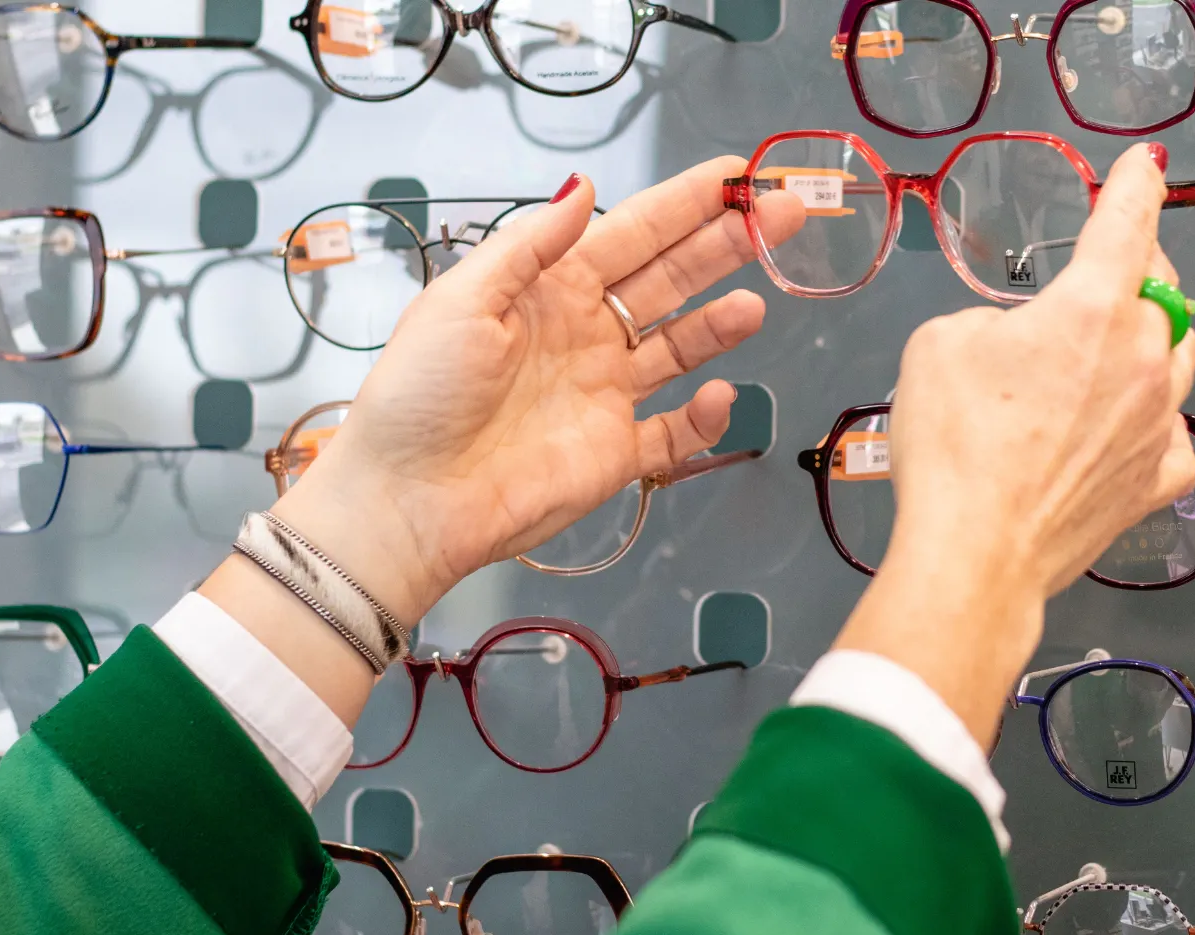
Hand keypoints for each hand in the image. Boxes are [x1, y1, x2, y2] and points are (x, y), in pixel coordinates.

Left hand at [271, 159, 804, 624]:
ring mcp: (605, 394)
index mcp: (549, 290)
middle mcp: (586, 334)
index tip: (739, 174)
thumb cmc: (420, 394)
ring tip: (756, 303)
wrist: (408, 499)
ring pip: (682, 347)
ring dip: (721, 324)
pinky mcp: (615, 453)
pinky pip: (674, 432)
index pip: (633, 234)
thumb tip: (585, 186)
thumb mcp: (463, 299)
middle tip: (786, 215)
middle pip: (672, 280)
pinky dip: (704, 417)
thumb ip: (530, 244)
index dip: (688, 204)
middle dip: (728, 245)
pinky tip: (718, 395)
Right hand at [834, 142, 1194, 740]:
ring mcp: (1159, 422)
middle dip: (1139, 271)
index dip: (1135, 186)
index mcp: (1091, 308)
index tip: (1142, 167)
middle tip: (1109, 270)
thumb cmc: (952, 446)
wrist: (975, 554)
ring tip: (1121, 344)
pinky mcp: (1157, 480)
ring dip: (1155, 338)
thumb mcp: (939, 345)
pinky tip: (1120, 429)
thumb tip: (1018, 342)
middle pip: (1162, 292)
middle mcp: (1143, 358)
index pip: (1126, 225)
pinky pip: (1170, 432)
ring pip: (1180, 357)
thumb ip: (992, 322)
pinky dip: (1151, 420)